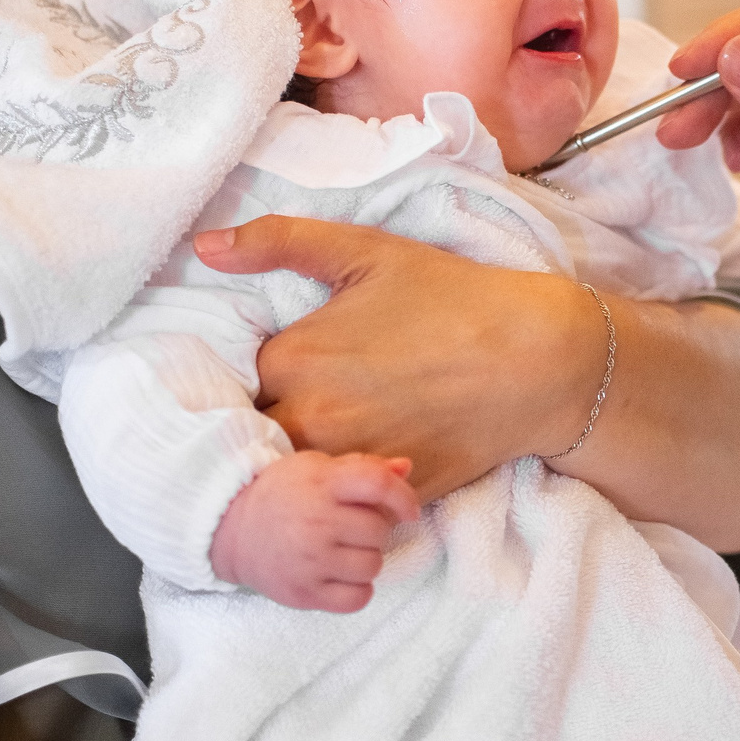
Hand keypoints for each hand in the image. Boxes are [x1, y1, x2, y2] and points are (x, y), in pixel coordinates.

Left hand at [197, 219, 597, 500]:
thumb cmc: (452, 298)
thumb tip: (205, 246)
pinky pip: (344, 499)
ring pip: (294, 471)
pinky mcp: (384, 492)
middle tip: (316, 399)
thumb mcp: (366, 251)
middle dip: (272, 419)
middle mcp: (309, 418)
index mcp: (291, 358)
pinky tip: (373, 451)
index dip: (259, 374)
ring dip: (302, 456)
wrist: (534, 358)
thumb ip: (279, 242)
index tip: (287, 366)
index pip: (235, 380)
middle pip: (258, 432)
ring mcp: (347, 462)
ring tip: (341, 428)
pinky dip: (347, 483)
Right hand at [211, 451, 420, 612]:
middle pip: (379, 530)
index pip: (378, 484)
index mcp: (322, 483)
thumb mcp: (316, 469)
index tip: (409, 511)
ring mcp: (309, 560)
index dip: (403, 497)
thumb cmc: (282, 494)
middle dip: (375, 530)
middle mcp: (316, 521)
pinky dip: (357, 590)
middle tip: (352, 528)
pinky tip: (341, 576)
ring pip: (372, 566)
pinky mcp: (304, 592)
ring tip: (344, 551)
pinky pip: (357, 599)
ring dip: (367, 559)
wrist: (231, 529)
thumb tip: (406, 468)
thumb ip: (362, 468)